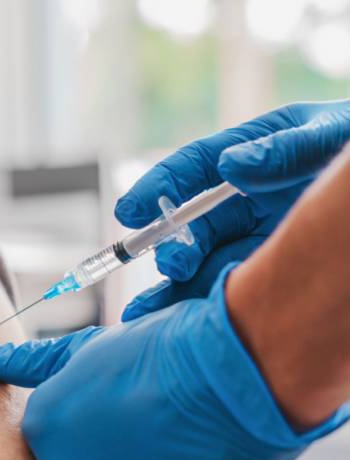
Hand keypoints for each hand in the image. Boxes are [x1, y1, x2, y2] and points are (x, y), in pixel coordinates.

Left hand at [0, 267, 348, 459]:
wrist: (233, 377)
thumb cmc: (161, 354)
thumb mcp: (87, 350)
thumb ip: (32, 364)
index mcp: (40, 427)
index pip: (56, 439)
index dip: (94, 425)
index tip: (122, 415)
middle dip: (106, 458)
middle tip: (146, 434)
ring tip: (165, 451)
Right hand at [117, 100, 349, 319]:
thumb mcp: (330, 136)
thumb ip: (284, 150)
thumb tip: (232, 165)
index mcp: (250, 157)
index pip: (192, 170)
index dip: (157, 189)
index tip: (129, 212)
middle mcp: (245, 199)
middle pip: (192, 224)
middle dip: (172, 246)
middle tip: (173, 266)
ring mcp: (255, 236)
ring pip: (202, 261)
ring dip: (176, 282)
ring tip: (158, 303)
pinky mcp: (269, 271)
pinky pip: (227, 288)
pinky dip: (193, 307)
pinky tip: (166, 323)